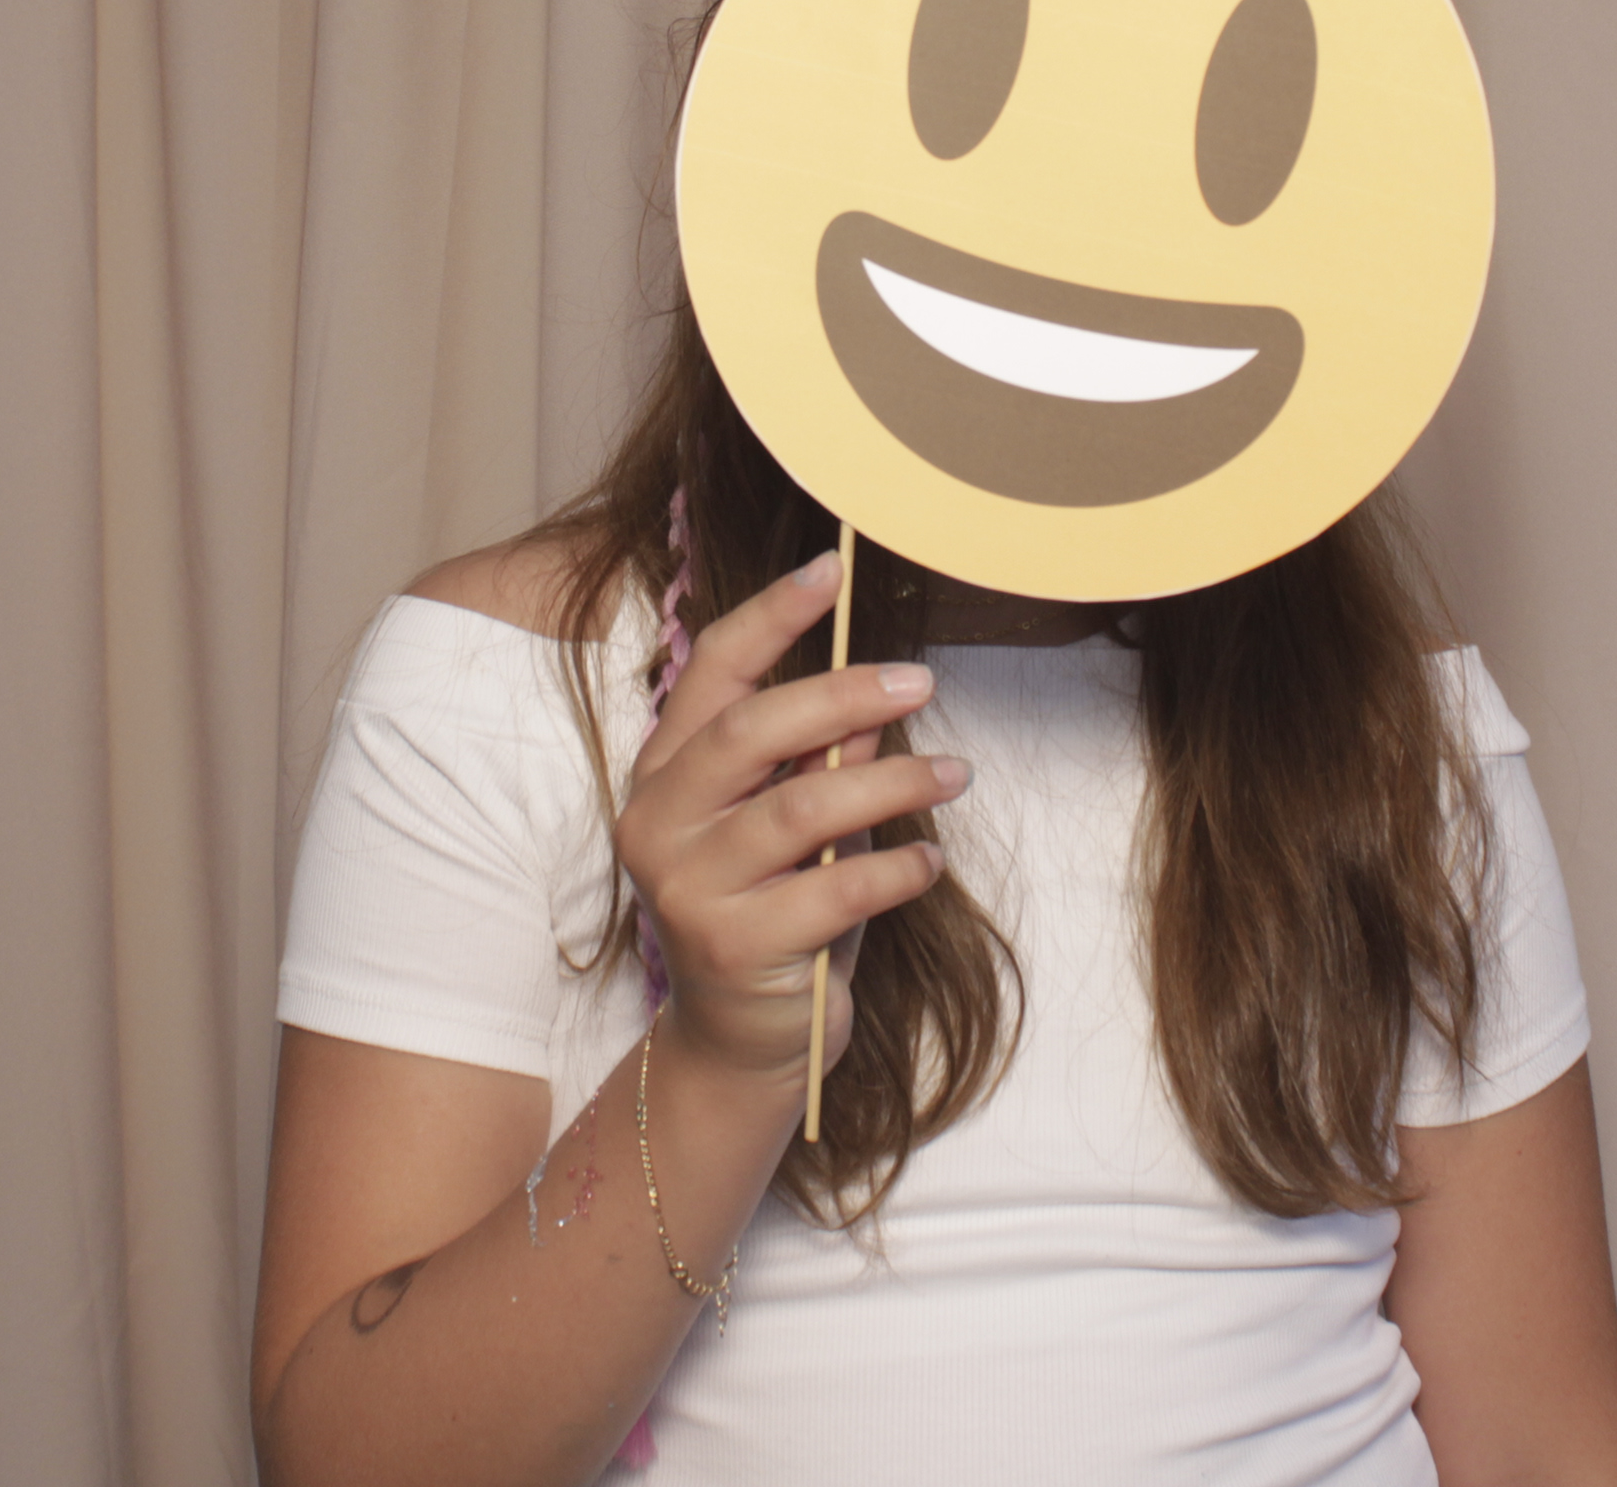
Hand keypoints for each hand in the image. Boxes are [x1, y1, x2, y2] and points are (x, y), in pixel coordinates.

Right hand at [611, 549, 966, 1087]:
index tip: (831, 569)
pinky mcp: (734, 946)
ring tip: (956, 775)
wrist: (741, 1047)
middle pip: (752, 732)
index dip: (769, 615)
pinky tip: (929, 861)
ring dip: (893, 783)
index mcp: (665, 775)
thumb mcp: (796, 829)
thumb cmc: (774, 917)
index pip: (709, 673)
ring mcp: (688, 887)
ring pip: (801, 807)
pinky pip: (834, 888)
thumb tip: (879, 700)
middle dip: (843, 694)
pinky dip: (895, 867)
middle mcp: (660, 822)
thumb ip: (821, 763)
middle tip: (921, 681)